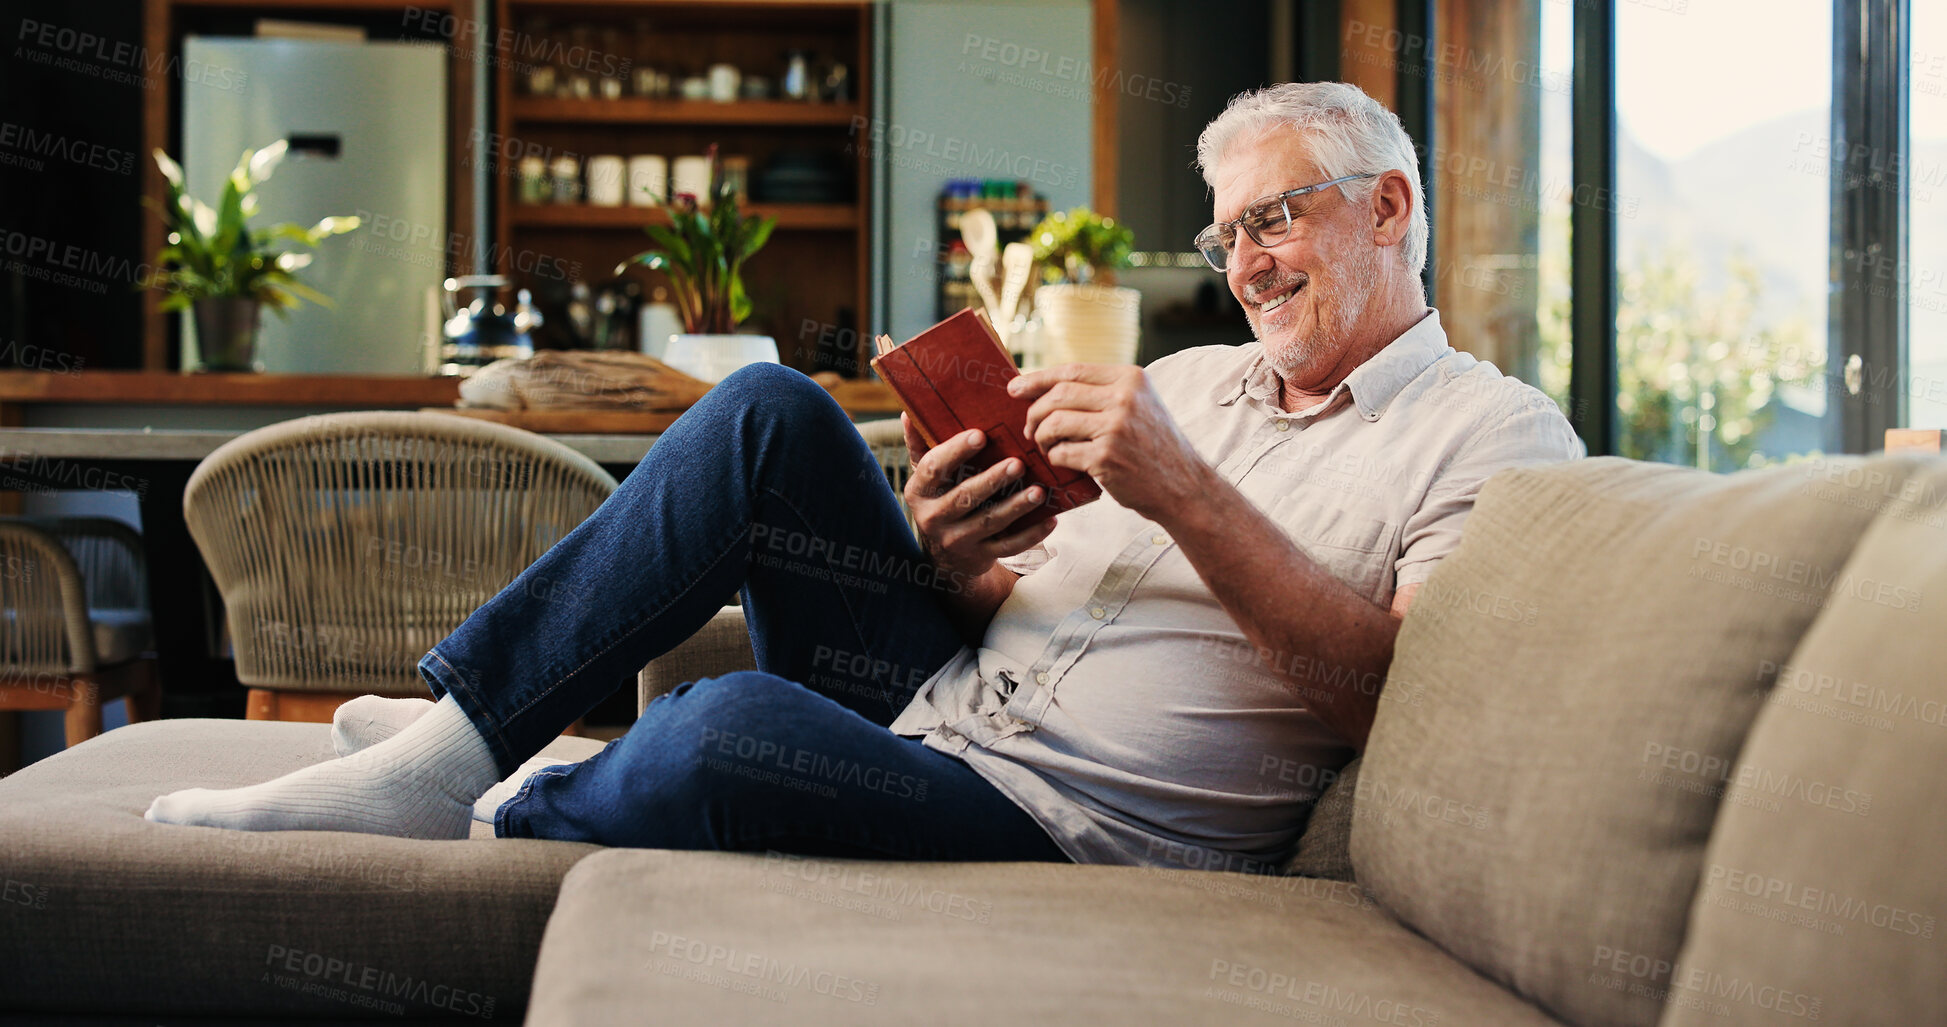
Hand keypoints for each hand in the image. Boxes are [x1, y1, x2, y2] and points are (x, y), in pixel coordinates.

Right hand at [902, 415, 1057, 577]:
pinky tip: (1050, 520)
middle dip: (992, 480)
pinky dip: (1030, 535)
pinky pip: (1008, 546)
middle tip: (1018, 464)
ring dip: (1016, 507)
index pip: (933, 468)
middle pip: (964, 497)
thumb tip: (909, 412)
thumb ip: (920, 445)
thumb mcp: (926, 476)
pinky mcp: (980, 555)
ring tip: (1039, 491)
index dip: (955, 451)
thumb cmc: (940, 500)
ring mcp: (957, 540)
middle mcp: (934, 517)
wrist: (946, 556)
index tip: (980, 434)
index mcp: (919, 491)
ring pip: (989, 522)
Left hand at [1008, 364, 1207, 521]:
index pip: (1072, 370)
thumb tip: (1049, 387)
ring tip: (1045, 446)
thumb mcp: (1140, 405)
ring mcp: (1116, 427)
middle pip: (1059, 394)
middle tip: (1029, 429)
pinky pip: (1061, 452)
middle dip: (1034, 412)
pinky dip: (1055, 458)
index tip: (1015, 388)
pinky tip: (1062, 462)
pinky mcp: (1106, 457)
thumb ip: (1104, 392)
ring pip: (1054, 422)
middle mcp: (1125, 398)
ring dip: (1041, 436)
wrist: (1183, 485)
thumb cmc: (1154, 447)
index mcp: (1131, 378)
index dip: (1038, 378)